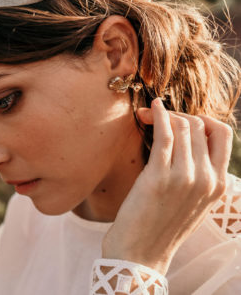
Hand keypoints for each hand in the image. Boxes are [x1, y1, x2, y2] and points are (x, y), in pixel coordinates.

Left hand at [102, 98, 232, 274]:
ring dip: (163, 114)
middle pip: (199, 125)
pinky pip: (164, 134)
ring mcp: (184, 177)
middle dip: (178, 113)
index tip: (184, 120)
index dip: (204, 119)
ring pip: (182, 125)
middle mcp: (206, 178)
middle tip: (157, 115)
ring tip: (147, 114)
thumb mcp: (193, 200)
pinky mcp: (159, 176)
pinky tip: (150, 109)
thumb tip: (189, 136)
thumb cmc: (163, 224)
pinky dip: (157, 115)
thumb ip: (200, 171)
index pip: (223, 133)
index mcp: (218, 183)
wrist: (141, 253)